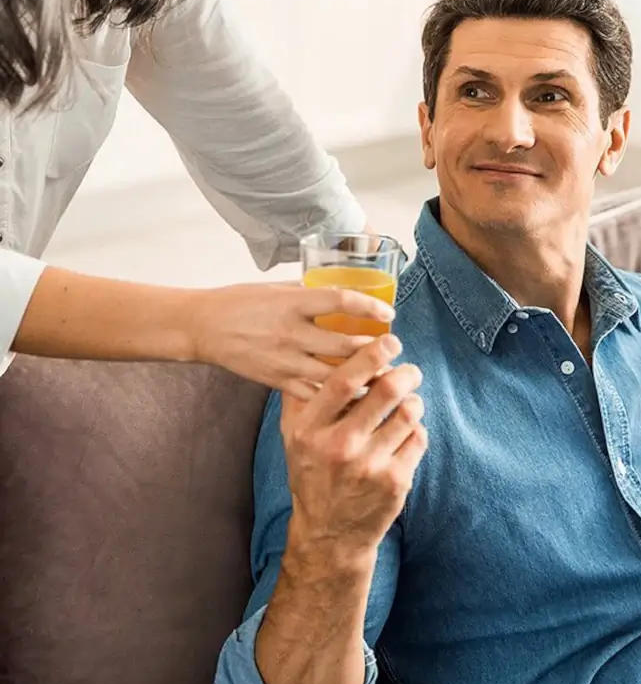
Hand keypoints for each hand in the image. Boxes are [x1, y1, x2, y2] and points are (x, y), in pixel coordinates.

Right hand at [190, 282, 395, 396]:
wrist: (202, 327)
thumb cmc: (240, 302)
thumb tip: (344, 289)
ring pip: (333, 375)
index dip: (369, 308)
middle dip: (374, 350)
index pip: (340, 301)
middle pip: (343, 346)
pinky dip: (337, 396)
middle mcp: (290, 332)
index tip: (388, 314)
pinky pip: (314, 393)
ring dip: (361, 377)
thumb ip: (310, 291)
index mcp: (292, 302)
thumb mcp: (277, 287)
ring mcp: (284, 360)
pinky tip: (355, 396)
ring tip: (383, 375)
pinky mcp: (277, 380)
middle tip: (394, 349)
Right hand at [279, 334, 425, 566]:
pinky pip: (419, 437)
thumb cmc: (313, 475)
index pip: (342, 381)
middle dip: (406, 373)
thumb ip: (300, 397)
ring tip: (409, 403)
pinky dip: (416, 430)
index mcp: (309, 431)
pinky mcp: (396, 481)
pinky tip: (405, 435)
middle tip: (410, 371)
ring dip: (414, 401)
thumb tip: (314, 354)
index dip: (370, 355)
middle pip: (386, 391)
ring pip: (409, 412)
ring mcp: (369, 465)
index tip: (389, 341)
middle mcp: (338, 446)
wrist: (329, 533)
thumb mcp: (293, 438)